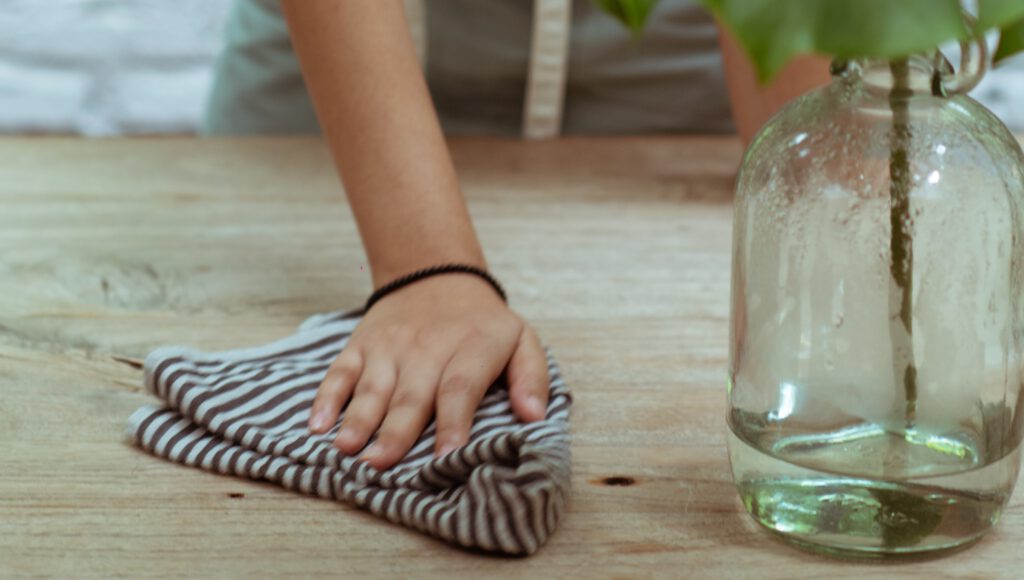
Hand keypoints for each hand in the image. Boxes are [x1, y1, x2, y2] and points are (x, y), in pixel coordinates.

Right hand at [306, 274, 549, 469]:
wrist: (436, 276)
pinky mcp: (361, 346)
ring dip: (358, 419)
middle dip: (396, 432)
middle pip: (411, 394)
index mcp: (472, 348)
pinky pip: (340, 371)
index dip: (453, 422)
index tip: (447, 456)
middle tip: (382, 465)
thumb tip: (534, 417)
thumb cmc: (482, 325)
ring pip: (372, 386)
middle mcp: (427, 348)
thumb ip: (532, 377)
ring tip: (348, 450)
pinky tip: (317, 424)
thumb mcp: (522, 340)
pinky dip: (326, 397)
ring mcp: (389, 347)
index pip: (460, 387)